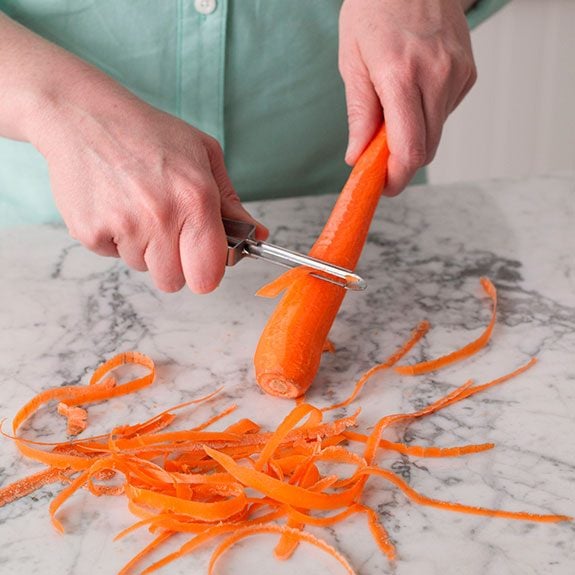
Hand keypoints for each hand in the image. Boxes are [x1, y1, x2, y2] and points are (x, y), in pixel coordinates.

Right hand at [33, 80, 266, 293]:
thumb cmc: (148, 133)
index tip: (202, 260)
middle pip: (173, 281)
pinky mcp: (89, 232)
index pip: (207, 276)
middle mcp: (160, 218)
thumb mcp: (203, 155)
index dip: (206, 272)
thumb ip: (230, 202)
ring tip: (137, 206)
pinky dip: (115, 238)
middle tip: (167, 229)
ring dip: (144, 247)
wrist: (81, 115)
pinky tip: (115, 205)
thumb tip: (256, 234)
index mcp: (195, 200)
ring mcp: (122, 227)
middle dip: (174, 262)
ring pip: (142, 267)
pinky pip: (112, 256)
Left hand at [339, 0, 476, 195]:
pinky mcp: (468, 73)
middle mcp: (436, 76)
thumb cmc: (373, 11)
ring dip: (412, 138)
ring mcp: (457, 74)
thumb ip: (359, 113)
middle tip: (379, 162)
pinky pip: (444, 113)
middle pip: (426, 150)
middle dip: (401, 165)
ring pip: (435, 134)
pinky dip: (425, 116)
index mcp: (401, 75)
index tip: (383, 187)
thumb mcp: (352, 60)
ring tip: (392, 110)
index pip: (409, 149)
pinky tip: (413, 91)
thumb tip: (358, 156)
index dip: (396, 178)